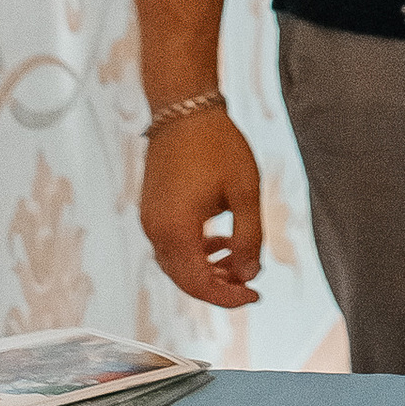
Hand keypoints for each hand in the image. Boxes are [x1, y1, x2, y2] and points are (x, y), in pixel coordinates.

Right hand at [139, 102, 265, 310]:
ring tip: (238, 260)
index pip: (199, 284)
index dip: (228, 297)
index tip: (254, 295)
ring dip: (207, 269)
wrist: (183, 108)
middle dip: (219, 286)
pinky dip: (194, 252)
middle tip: (250, 283)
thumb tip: (250, 275)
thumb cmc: (216, 144)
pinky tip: (218, 241)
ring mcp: (149, 219)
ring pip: (177, 264)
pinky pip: (170, 245)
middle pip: (185, 279)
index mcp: (176, 229)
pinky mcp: (151, 209)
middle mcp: (155, 230)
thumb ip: (249, 239)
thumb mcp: (246, 192)